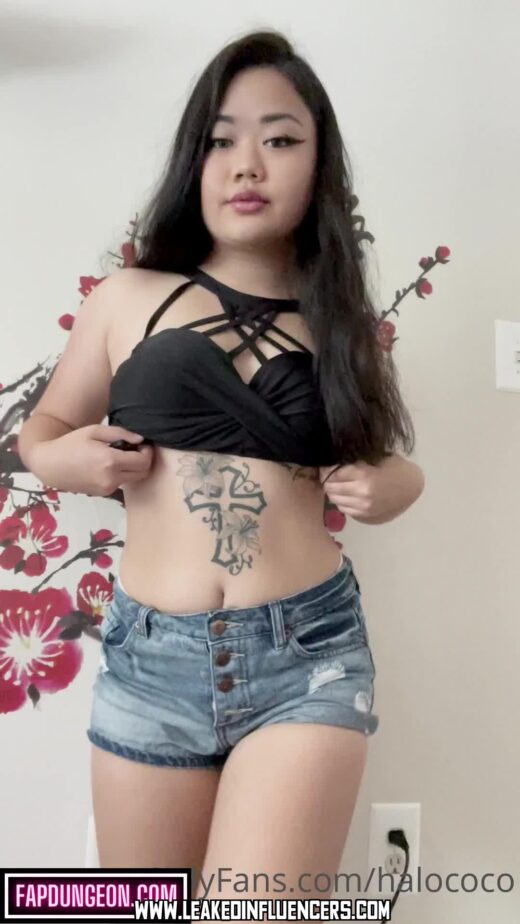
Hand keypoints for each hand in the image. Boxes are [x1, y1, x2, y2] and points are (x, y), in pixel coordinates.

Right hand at [28, 424, 154, 496]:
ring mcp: (107, 488)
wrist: (49, 465)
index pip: (143, 461)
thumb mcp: (95, 431)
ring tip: (121, 456)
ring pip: (133, 479)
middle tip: (136, 450)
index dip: (147, 452)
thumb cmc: (71, 444)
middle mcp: (111, 478)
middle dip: (144, 461)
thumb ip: (121, 433)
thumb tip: (140, 439)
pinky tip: (109, 465)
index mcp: (110, 461)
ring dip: (133, 468)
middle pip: (143, 473)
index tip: (142, 444)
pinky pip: (120, 483)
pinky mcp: (103, 493)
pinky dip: (121, 474)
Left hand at [319, 454, 423, 521]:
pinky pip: (343, 508)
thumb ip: (355, 461)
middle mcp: (361, 492)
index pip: (333, 473)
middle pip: (331, 487)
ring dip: (331, 491)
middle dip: (325, 480)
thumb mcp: (375, 457)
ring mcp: (363, 506)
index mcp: (363, 474)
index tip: (324, 465)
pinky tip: (343, 493)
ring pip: (334, 499)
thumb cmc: (394, 467)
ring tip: (333, 484)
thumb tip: (332, 460)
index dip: (325, 469)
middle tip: (325, 474)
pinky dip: (340, 500)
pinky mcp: (364, 514)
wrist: (411, 486)